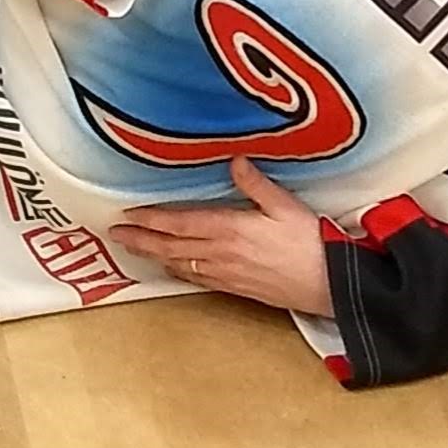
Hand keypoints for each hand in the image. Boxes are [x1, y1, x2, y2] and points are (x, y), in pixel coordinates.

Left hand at [105, 159, 335, 315]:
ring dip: (153, 256)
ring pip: (181, 264)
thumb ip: (256, 184)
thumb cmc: (311, 243)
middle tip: (115, 234)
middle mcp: (222, 254)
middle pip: (172, 247)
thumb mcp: (286, 205)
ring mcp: (227, 274)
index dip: (152, 219)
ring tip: (133, 249)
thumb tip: (234, 159)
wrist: (331, 286)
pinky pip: (198, 279)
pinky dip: (177, 272)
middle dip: (141, 239)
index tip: (128, 214)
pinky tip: (170, 268)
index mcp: (230, 229)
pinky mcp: (237, 288)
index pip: (180, 223)